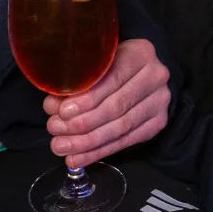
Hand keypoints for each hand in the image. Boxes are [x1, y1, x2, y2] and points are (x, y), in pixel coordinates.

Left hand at [43, 38, 170, 167]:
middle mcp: (156, 76)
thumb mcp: (98, 62)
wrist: (143, 76)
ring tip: (62, 147)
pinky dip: (98, 152)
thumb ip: (77, 81)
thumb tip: (53, 106)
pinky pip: (126, 142)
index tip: (62, 112)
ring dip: (87, 142)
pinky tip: (78, 158)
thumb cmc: (112, 65)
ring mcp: (160, 101)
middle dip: (83, 123)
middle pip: (117, 106)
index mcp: (140, 53)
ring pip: (120, 127)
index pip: (113, 78)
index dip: (87, 98)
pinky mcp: (158, 123)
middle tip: (56, 131)